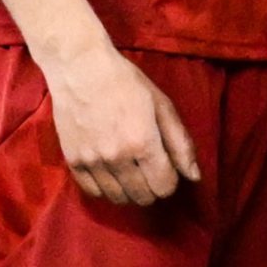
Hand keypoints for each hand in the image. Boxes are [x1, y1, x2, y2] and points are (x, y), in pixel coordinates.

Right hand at [43, 43, 200, 205]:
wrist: (80, 68)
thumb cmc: (126, 82)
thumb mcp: (161, 105)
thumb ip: (180, 143)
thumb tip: (194, 176)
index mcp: (143, 142)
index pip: (164, 187)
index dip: (170, 179)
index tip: (165, 166)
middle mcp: (117, 157)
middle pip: (143, 197)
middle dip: (152, 187)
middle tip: (148, 167)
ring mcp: (92, 161)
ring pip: (118, 199)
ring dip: (129, 190)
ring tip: (129, 169)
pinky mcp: (73, 161)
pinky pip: (93, 192)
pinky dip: (105, 188)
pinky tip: (110, 171)